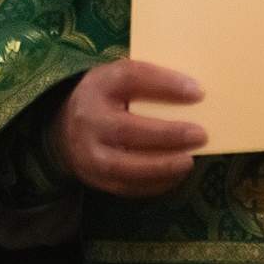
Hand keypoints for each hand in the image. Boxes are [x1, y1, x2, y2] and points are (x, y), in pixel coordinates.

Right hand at [52, 59, 206, 197]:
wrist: (63, 130)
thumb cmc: (104, 100)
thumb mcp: (118, 80)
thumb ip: (148, 83)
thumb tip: (194, 93)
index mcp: (98, 85)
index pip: (130, 77)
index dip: (164, 84)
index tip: (198, 92)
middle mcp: (89, 119)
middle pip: (127, 129)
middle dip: (168, 134)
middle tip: (199, 135)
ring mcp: (89, 154)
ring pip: (126, 166)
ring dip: (162, 166)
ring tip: (188, 161)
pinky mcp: (95, 180)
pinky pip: (128, 186)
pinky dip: (156, 183)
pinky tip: (175, 174)